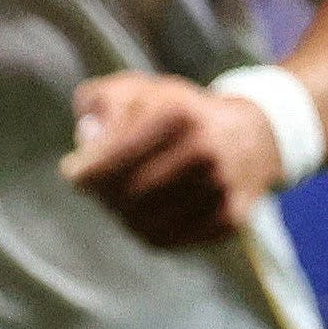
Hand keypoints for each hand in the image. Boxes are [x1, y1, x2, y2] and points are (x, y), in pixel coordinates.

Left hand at [62, 71, 285, 249]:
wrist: (252, 137)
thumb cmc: (182, 113)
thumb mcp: (140, 89)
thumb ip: (100, 101)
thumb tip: (87, 137)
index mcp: (177, 113)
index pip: (110, 159)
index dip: (83, 172)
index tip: (75, 173)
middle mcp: (203, 150)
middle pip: (124, 193)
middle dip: (103, 192)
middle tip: (100, 186)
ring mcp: (219, 187)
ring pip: (143, 222)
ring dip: (123, 214)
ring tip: (123, 198)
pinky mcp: (229, 218)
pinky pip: (168, 240)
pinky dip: (149, 230)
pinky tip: (148, 213)